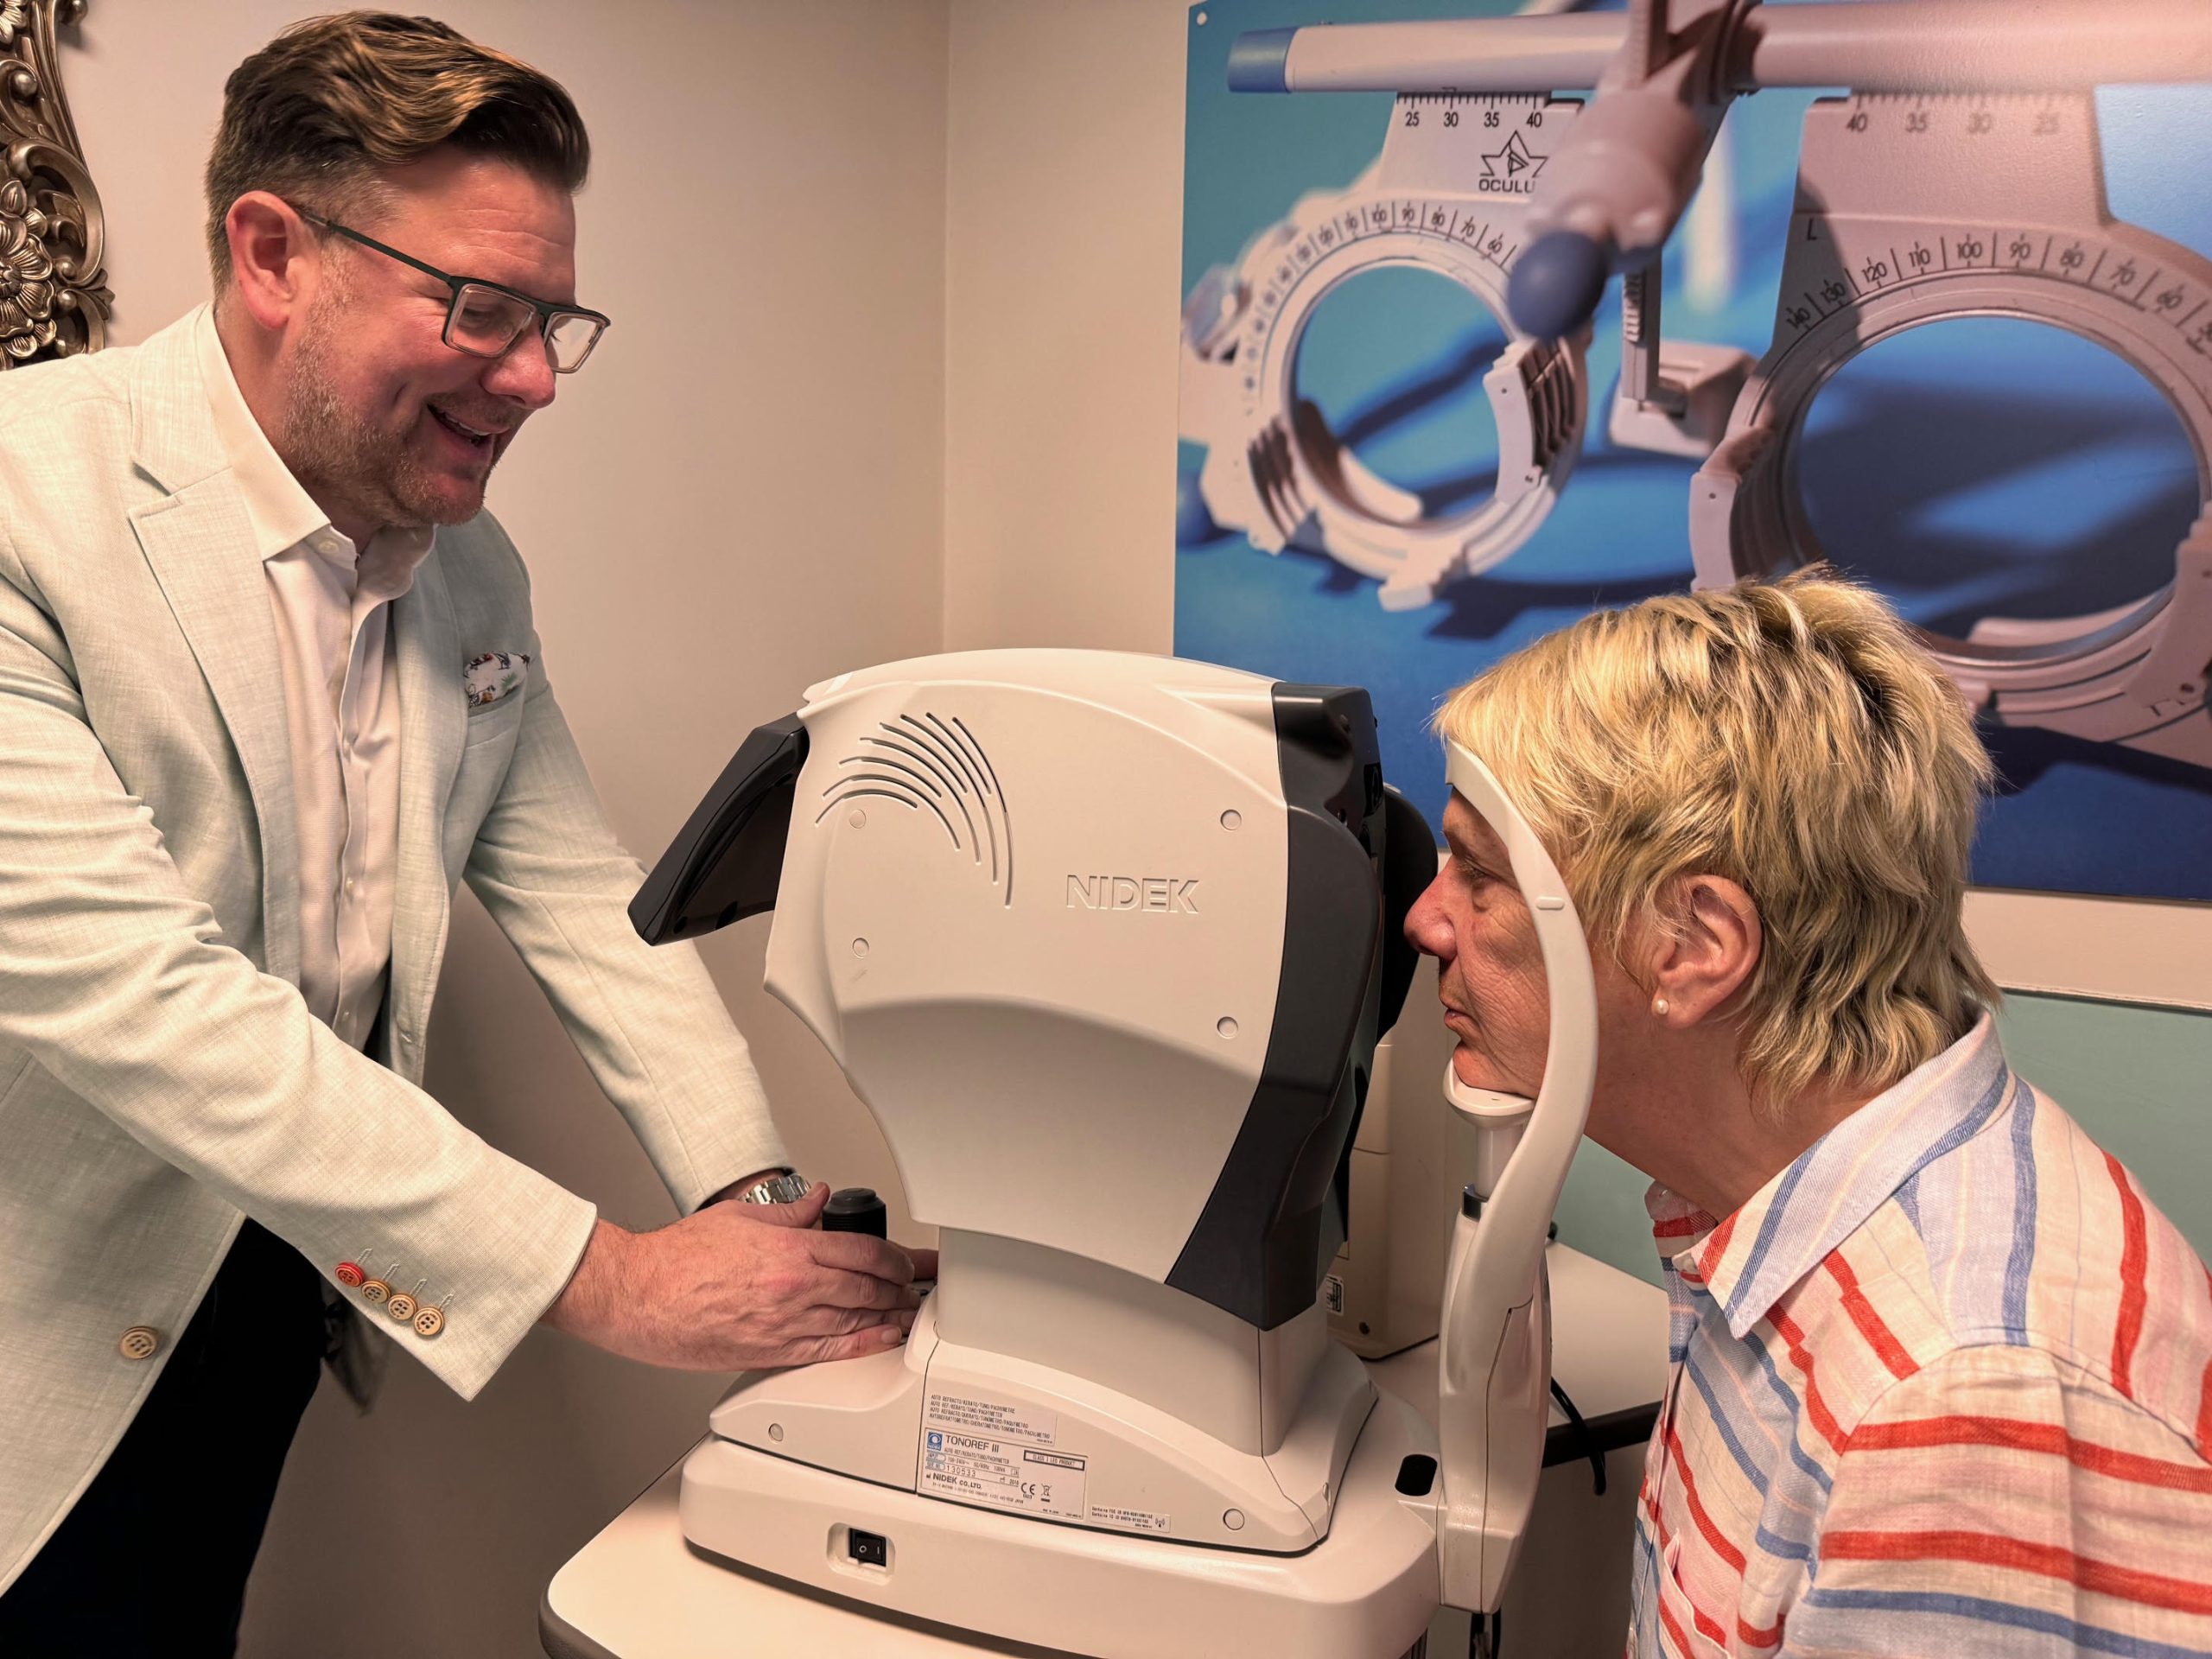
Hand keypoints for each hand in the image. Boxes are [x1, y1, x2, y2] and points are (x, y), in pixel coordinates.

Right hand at [542, 1183, 931, 1368]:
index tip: (911, 1259)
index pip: (863, 1250)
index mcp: (789, 1248)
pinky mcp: (771, 1353)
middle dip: (903, 1285)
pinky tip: (883, 1339)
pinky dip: (863, 1344)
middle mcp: (794, 1287)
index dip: (896, 1256)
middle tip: (924, 1286)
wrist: (638, 1296)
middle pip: (868, 1285)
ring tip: (913, 1312)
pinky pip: (829, 1351)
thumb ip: (788, 1211)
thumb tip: (817, 1202)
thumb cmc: (677, 1258)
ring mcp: (785, 1323)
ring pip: (856, 1319)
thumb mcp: (739, 1216)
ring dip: (891, 1315)